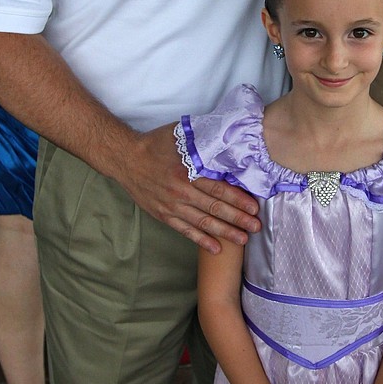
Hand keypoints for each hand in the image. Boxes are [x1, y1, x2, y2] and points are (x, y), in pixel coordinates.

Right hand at [114, 125, 260, 252]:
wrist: (125, 158)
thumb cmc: (156, 144)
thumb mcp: (181, 136)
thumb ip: (204, 141)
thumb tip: (229, 138)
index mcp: (188, 171)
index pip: (219, 188)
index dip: (238, 199)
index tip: (254, 207)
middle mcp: (181, 191)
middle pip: (215, 208)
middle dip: (238, 219)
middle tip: (256, 226)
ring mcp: (172, 206)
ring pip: (203, 222)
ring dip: (225, 232)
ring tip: (243, 239)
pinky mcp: (164, 215)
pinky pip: (186, 231)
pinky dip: (202, 240)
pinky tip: (216, 248)